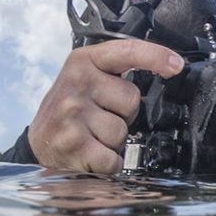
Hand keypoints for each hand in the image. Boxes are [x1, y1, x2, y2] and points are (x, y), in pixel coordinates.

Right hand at [27, 41, 184, 174]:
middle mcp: (75, 83)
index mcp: (82, 62)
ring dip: (114, 141)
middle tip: (101, 117)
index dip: (155, 56)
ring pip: (122, 131)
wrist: (40, 143)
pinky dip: (109, 163)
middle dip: (124, 115)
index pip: (125, 52)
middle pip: (131, 100)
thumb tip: (163, 73)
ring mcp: (72, 113)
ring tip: (93, 136)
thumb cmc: (70, 112)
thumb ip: (115, 75)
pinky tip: (91, 154)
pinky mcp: (73, 143)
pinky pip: (113, 157)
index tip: (175, 64)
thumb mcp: (87, 82)